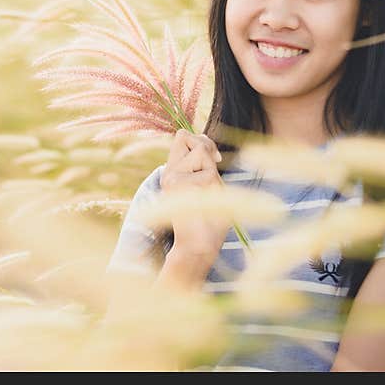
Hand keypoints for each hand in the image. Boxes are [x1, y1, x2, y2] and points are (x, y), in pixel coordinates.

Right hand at [158, 130, 231, 280]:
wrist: (196, 247)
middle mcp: (169, 172)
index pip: (183, 137)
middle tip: (213, 171)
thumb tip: (210, 148)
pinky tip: (205, 203)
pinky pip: (208, 172)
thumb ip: (204, 167)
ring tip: (207, 194)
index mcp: (173, 172)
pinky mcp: (179, 183)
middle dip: (208, 148)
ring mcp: (172, 176)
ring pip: (201, 151)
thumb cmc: (207, 222)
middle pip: (188, 137)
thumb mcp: (206, 188)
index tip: (214, 157)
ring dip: (213, 171)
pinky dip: (215, 186)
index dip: (202, 140)